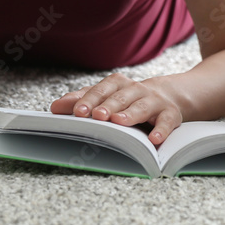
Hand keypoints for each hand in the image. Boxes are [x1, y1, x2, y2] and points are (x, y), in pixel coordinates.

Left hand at [50, 74, 182, 145]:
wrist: (168, 95)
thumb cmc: (127, 99)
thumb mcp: (106, 97)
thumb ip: (81, 101)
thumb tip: (54, 107)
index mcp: (118, 84)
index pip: (102, 90)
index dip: (90, 100)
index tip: (78, 112)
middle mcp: (136, 90)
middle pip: (121, 97)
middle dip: (108, 106)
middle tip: (97, 116)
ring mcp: (154, 102)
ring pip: (142, 107)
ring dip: (130, 114)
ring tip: (119, 122)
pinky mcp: (170, 115)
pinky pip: (166, 122)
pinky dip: (161, 130)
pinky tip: (154, 140)